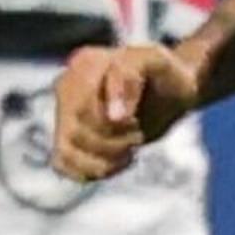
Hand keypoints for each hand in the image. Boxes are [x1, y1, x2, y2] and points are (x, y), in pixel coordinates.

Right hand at [52, 42, 198, 182]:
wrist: (171, 89)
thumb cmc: (166, 73)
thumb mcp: (156, 63)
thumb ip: (129, 78)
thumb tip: (113, 116)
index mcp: (84, 63)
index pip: (84, 109)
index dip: (114, 124)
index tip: (136, 121)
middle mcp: (66, 86)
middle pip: (76, 132)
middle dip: (114, 141)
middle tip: (137, 133)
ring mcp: (64, 112)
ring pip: (67, 151)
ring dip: (104, 160)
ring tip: (128, 150)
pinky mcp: (70, 135)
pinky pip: (64, 164)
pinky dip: (90, 170)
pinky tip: (117, 162)